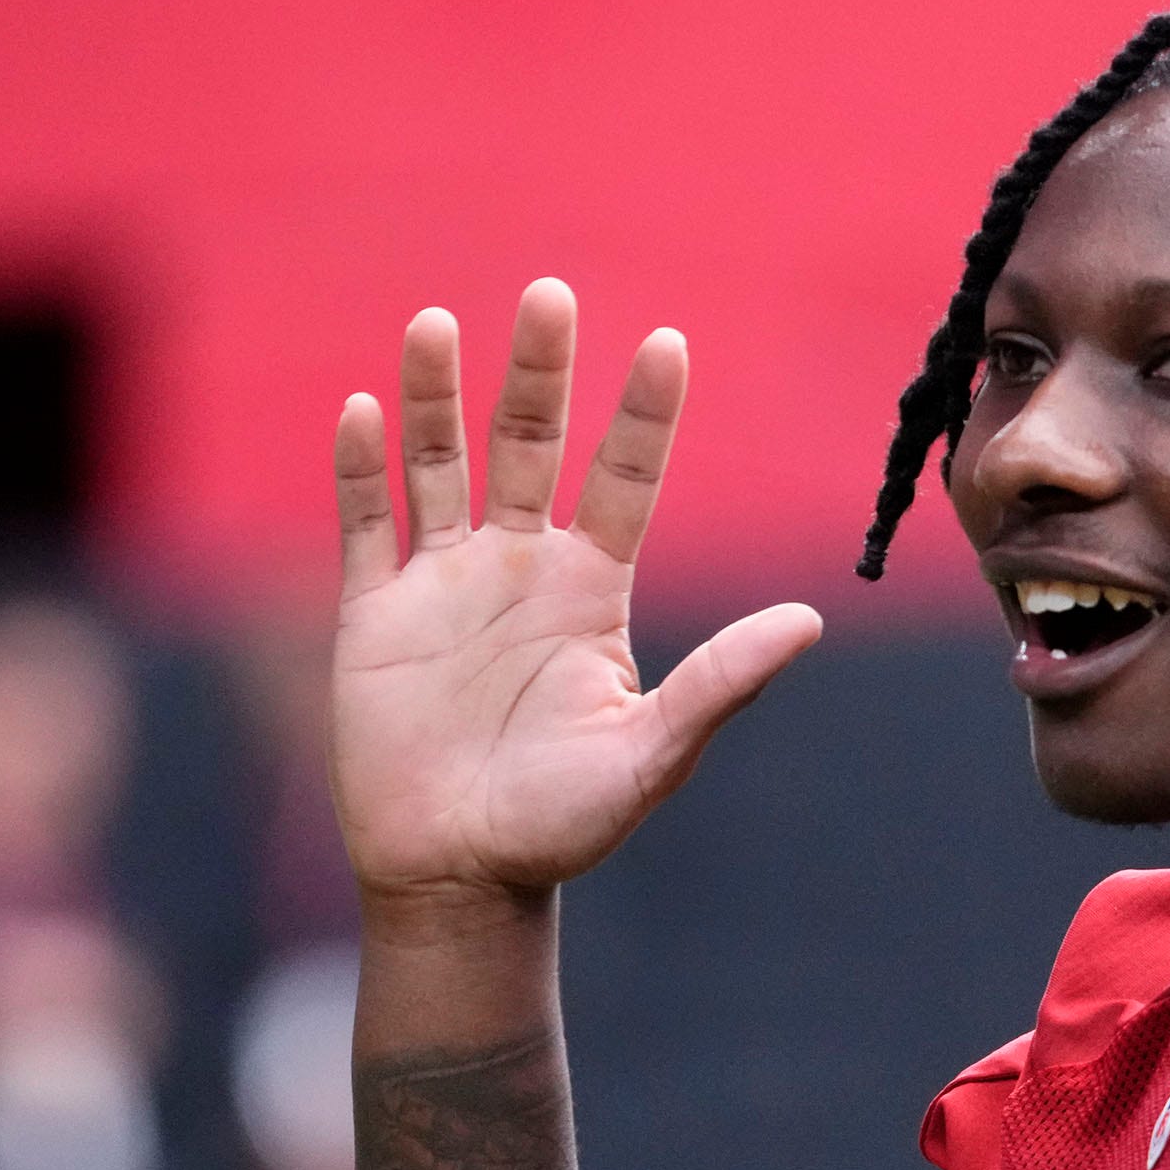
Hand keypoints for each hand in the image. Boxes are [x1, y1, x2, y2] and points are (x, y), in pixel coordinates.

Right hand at [330, 280, 822, 905]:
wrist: (460, 877)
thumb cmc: (563, 825)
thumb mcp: (651, 754)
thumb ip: (721, 683)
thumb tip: (810, 623)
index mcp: (593, 589)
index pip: (624, 479)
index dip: (642, 414)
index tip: (667, 343)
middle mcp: (521, 566)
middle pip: (529, 445)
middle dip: (537, 372)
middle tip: (547, 292)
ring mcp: (443, 583)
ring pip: (439, 464)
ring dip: (437, 397)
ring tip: (439, 323)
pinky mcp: (372, 614)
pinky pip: (364, 525)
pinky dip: (360, 470)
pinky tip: (362, 412)